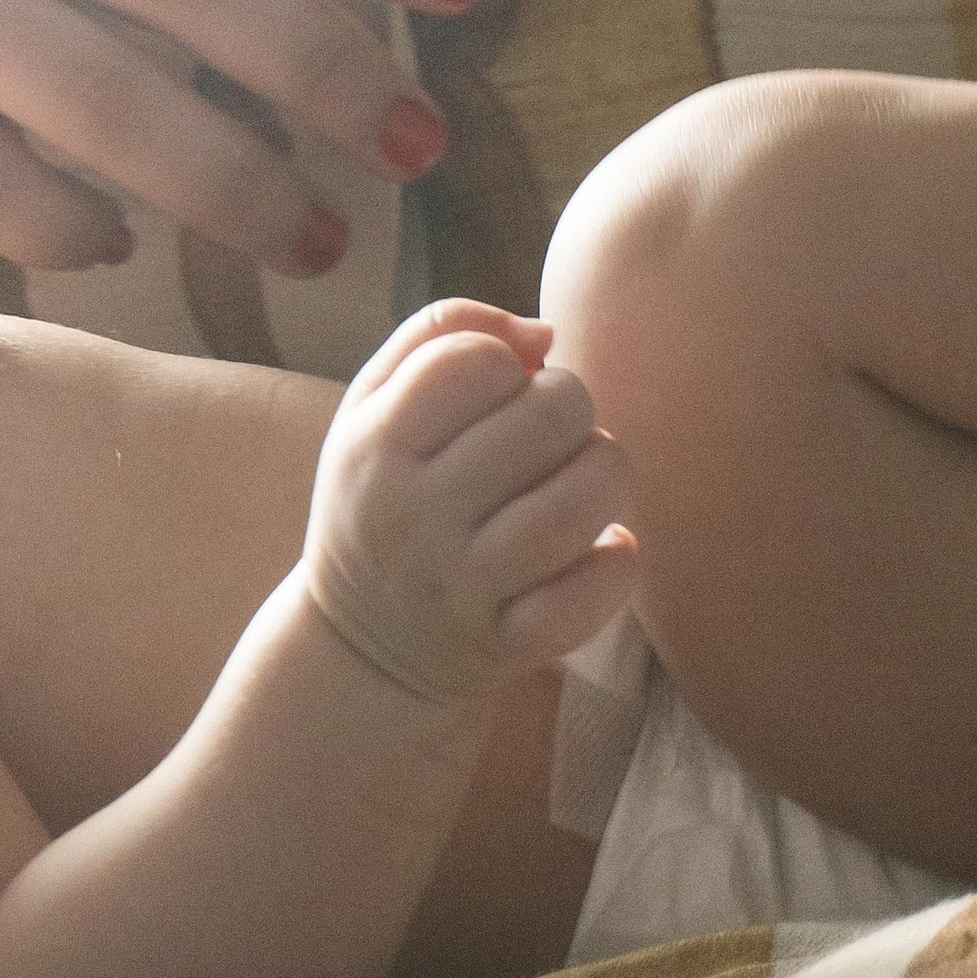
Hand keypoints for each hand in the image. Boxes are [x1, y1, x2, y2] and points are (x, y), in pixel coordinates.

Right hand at [302, 299, 637, 700]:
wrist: (359, 645)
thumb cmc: (380, 493)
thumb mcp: (370, 402)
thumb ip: (441, 332)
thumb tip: (545, 333)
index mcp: (376, 444)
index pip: (474, 361)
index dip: (509, 358)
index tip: (502, 384)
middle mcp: (413, 516)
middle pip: (546, 419)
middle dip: (571, 403)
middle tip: (556, 425)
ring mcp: (462, 586)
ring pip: (578, 504)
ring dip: (605, 471)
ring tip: (586, 474)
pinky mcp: (506, 643)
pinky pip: (590, 595)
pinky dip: (616, 561)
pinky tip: (604, 545)